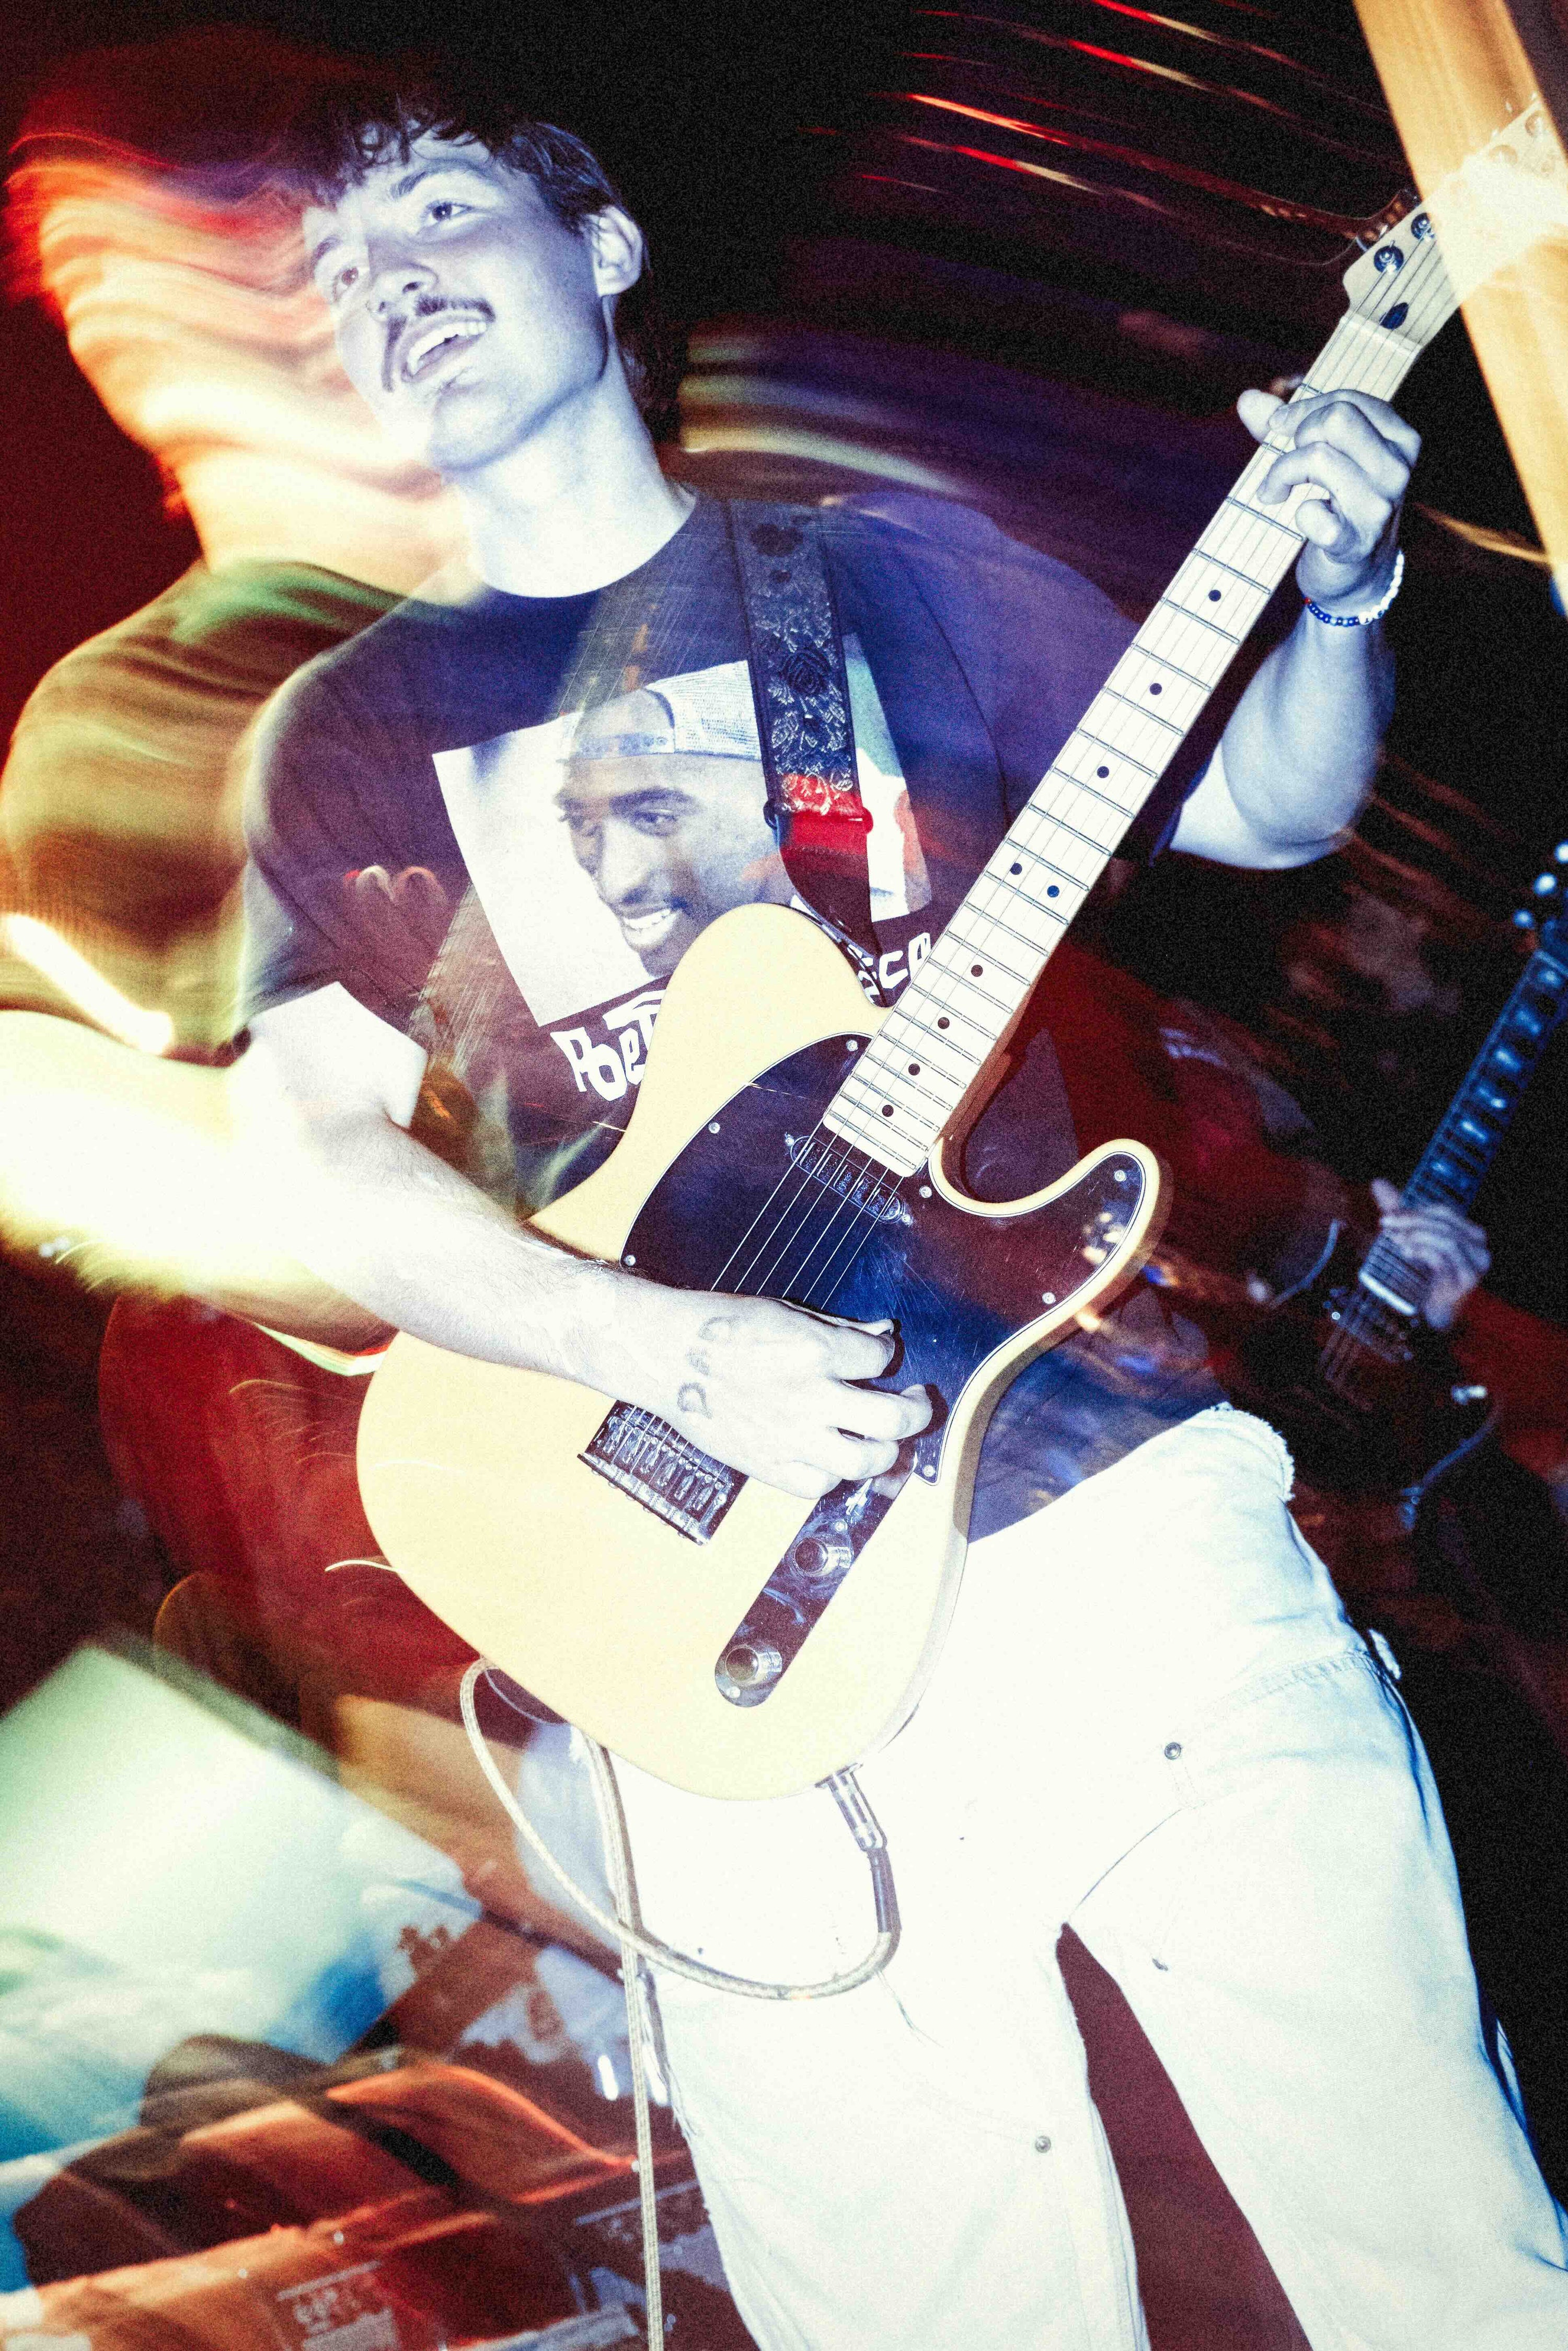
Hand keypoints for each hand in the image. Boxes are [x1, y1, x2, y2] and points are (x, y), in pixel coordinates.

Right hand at [602, 1283, 933, 1498]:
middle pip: (892, 1421)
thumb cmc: (721, 1327)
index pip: (881, 1358)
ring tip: (882, 1439)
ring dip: (884, 1451)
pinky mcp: (767, 1466)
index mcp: (814, 1351)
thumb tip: (882, 1331)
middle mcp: (809, 1398)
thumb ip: (838, 1327)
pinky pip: (819, 1485)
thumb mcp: (783, 1311)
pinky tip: (832, 1456)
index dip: (886, 1353)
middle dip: (915, 1412)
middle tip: (914, 1403)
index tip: (878, 1354)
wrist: (664, 1356)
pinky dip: (834, 1474)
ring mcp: (789, 1437)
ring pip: (864, 1463)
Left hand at [1238, 387, 1419, 612]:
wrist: (1357, 577)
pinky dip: (1298, 514)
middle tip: (1284, 462)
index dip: (1303, 410)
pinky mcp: (1354, 541)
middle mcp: (1396, 468)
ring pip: (1318, 457)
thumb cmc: (1340, 509)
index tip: (1279, 429)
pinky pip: (1312, 513)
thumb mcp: (1324, 459)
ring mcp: (1379, 506)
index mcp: (1399, 440)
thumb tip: (1248, 400)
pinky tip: (1301, 520)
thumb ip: (1288, 426)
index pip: (1347, 401)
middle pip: (1337, 419)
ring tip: (1273, 492)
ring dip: (1281, 473)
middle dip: (1297, 434)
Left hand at [1370, 1179, 1489, 1330]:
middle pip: (1444, 1222)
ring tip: (1395, 1240)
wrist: (1428, 1317)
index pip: (1444, 1211)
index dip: (1415, 1209)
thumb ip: (1398, 1212)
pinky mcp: (1467, 1280)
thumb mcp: (1408, 1238)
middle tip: (1385, 1223)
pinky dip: (1423, 1251)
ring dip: (1416, 1235)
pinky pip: (1445, 1257)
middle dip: (1411, 1220)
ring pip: (1445, 1238)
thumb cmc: (1421, 1277)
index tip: (1387, 1214)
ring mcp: (1476, 1264)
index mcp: (1469, 1234)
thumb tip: (1377, 1182)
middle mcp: (1479, 1247)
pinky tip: (1407, 1252)